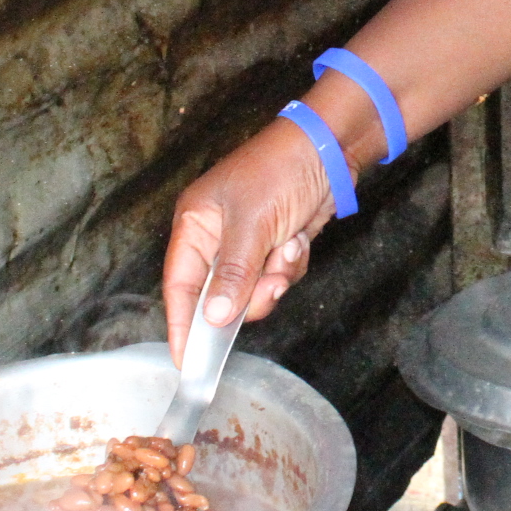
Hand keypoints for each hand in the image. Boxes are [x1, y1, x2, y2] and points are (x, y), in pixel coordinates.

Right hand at [162, 119, 333, 361]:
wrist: (330, 148)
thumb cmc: (280, 171)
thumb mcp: (253, 224)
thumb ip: (232, 274)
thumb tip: (212, 318)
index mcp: (195, 225)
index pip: (179, 285)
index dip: (182, 325)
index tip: (188, 362)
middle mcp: (216, 237)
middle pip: (220, 296)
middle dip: (249, 295)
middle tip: (272, 285)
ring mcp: (248, 243)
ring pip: (253, 291)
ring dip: (276, 278)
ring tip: (290, 249)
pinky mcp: (276, 246)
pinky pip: (278, 278)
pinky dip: (291, 265)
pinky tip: (300, 240)